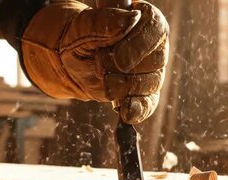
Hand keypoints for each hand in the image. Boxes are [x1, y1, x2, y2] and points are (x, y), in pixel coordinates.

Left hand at [22, 0, 168, 123]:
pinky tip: (128, 112)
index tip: (117, 57)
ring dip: (123, 85)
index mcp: (144, 19)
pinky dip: (139, 109)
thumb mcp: (85, 26)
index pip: (156, 28)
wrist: (71, 60)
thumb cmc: (81, 36)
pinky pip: (149, 103)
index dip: (138, 44)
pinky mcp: (145, 92)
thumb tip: (132, 19)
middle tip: (100, 64)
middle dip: (124, 67)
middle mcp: (154, 44)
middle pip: (156, 59)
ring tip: (103, 78)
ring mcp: (153, 70)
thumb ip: (106, 21)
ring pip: (152, 82)